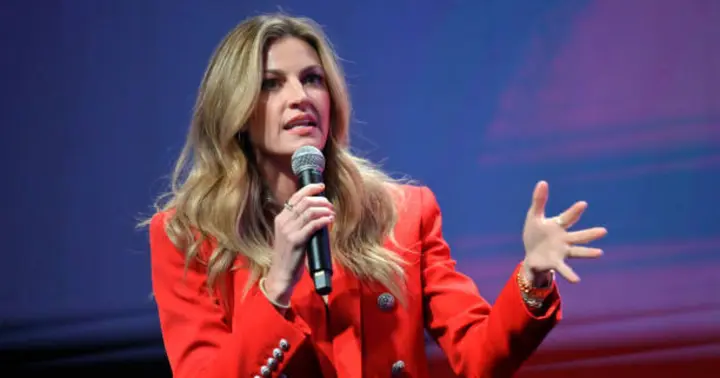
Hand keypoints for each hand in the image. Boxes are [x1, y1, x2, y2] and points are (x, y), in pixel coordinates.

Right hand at [265, 183, 334, 303]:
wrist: (282, 274)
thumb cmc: (290, 255)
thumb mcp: (290, 234)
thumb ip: (299, 223)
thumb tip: (317, 211)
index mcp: (281, 218)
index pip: (296, 197)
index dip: (310, 189)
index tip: (322, 186)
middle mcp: (283, 222)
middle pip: (304, 201)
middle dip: (321, 200)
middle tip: (331, 205)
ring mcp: (288, 231)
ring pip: (309, 211)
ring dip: (324, 209)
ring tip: (332, 213)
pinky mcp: (295, 241)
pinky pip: (312, 225)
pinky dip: (323, 220)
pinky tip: (330, 220)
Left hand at [522, 180, 606, 283]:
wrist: (531, 254)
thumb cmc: (535, 234)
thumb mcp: (534, 216)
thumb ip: (539, 201)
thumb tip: (543, 182)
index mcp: (558, 226)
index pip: (567, 218)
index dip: (575, 211)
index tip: (583, 204)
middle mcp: (564, 239)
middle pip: (578, 236)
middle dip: (590, 234)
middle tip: (604, 231)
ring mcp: (562, 251)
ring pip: (577, 252)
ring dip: (587, 253)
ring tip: (600, 253)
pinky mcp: (555, 262)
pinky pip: (564, 269)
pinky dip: (570, 275)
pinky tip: (577, 280)